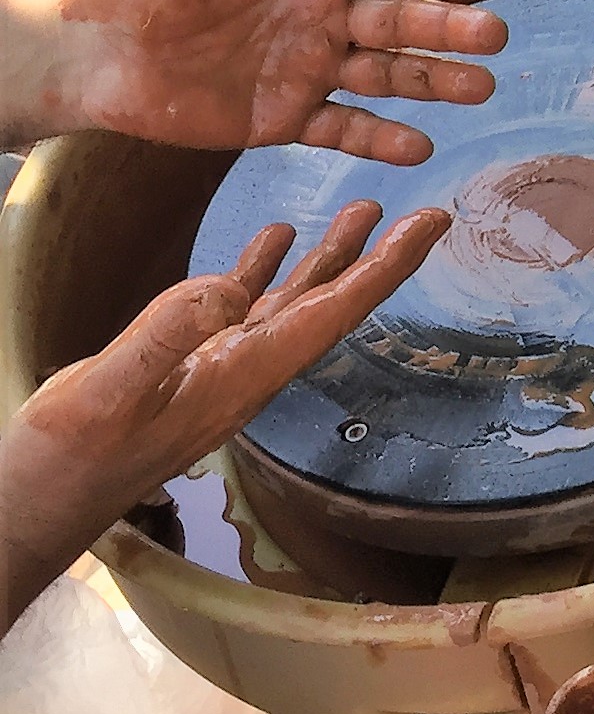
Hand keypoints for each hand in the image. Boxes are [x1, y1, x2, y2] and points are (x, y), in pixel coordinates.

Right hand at [0, 203, 447, 628]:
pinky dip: (262, 270)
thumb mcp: (106, 395)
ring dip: (328, 257)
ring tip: (362, 210)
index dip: (388, 267)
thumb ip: (166, 338)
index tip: (433, 226)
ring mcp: (220, 368)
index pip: (333, 313)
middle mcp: (248, 371)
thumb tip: (228, 290)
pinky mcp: (188, 365)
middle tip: (422, 213)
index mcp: (244, 376)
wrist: (35, 503)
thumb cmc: (67, 462)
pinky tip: (273, 239)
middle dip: (377, 258)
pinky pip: (240, 308)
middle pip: (329, 304)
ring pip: (291, 301)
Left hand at [9, 0, 505, 162]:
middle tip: (493, 35)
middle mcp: (321, 15)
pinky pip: (342, 130)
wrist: (86, 51)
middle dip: (449, 27)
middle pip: (400, 19)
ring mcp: (307, 69)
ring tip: (481, 88)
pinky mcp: (283, 119)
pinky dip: (381, 139)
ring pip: (387, 75)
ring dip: (435, 81)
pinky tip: (419, 146)